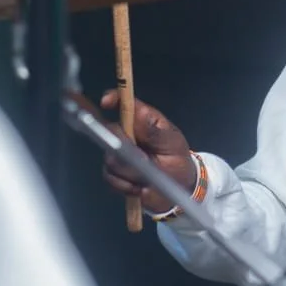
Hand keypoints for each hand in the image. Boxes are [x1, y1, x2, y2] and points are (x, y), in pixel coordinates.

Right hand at [100, 90, 197, 214]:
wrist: (179, 184)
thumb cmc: (177, 156)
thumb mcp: (172, 142)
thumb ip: (155, 131)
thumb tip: (139, 117)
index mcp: (143, 120)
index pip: (124, 103)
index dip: (113, 99)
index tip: (106, 102)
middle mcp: (127, 133)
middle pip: (111, 133)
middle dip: (125, 149)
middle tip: (145, 159)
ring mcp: (118, 152)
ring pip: (111, 159)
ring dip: (130, 171)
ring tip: (147, 176)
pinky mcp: (114, 172)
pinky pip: (110, 177)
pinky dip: (125, 185)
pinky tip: (139, 186)